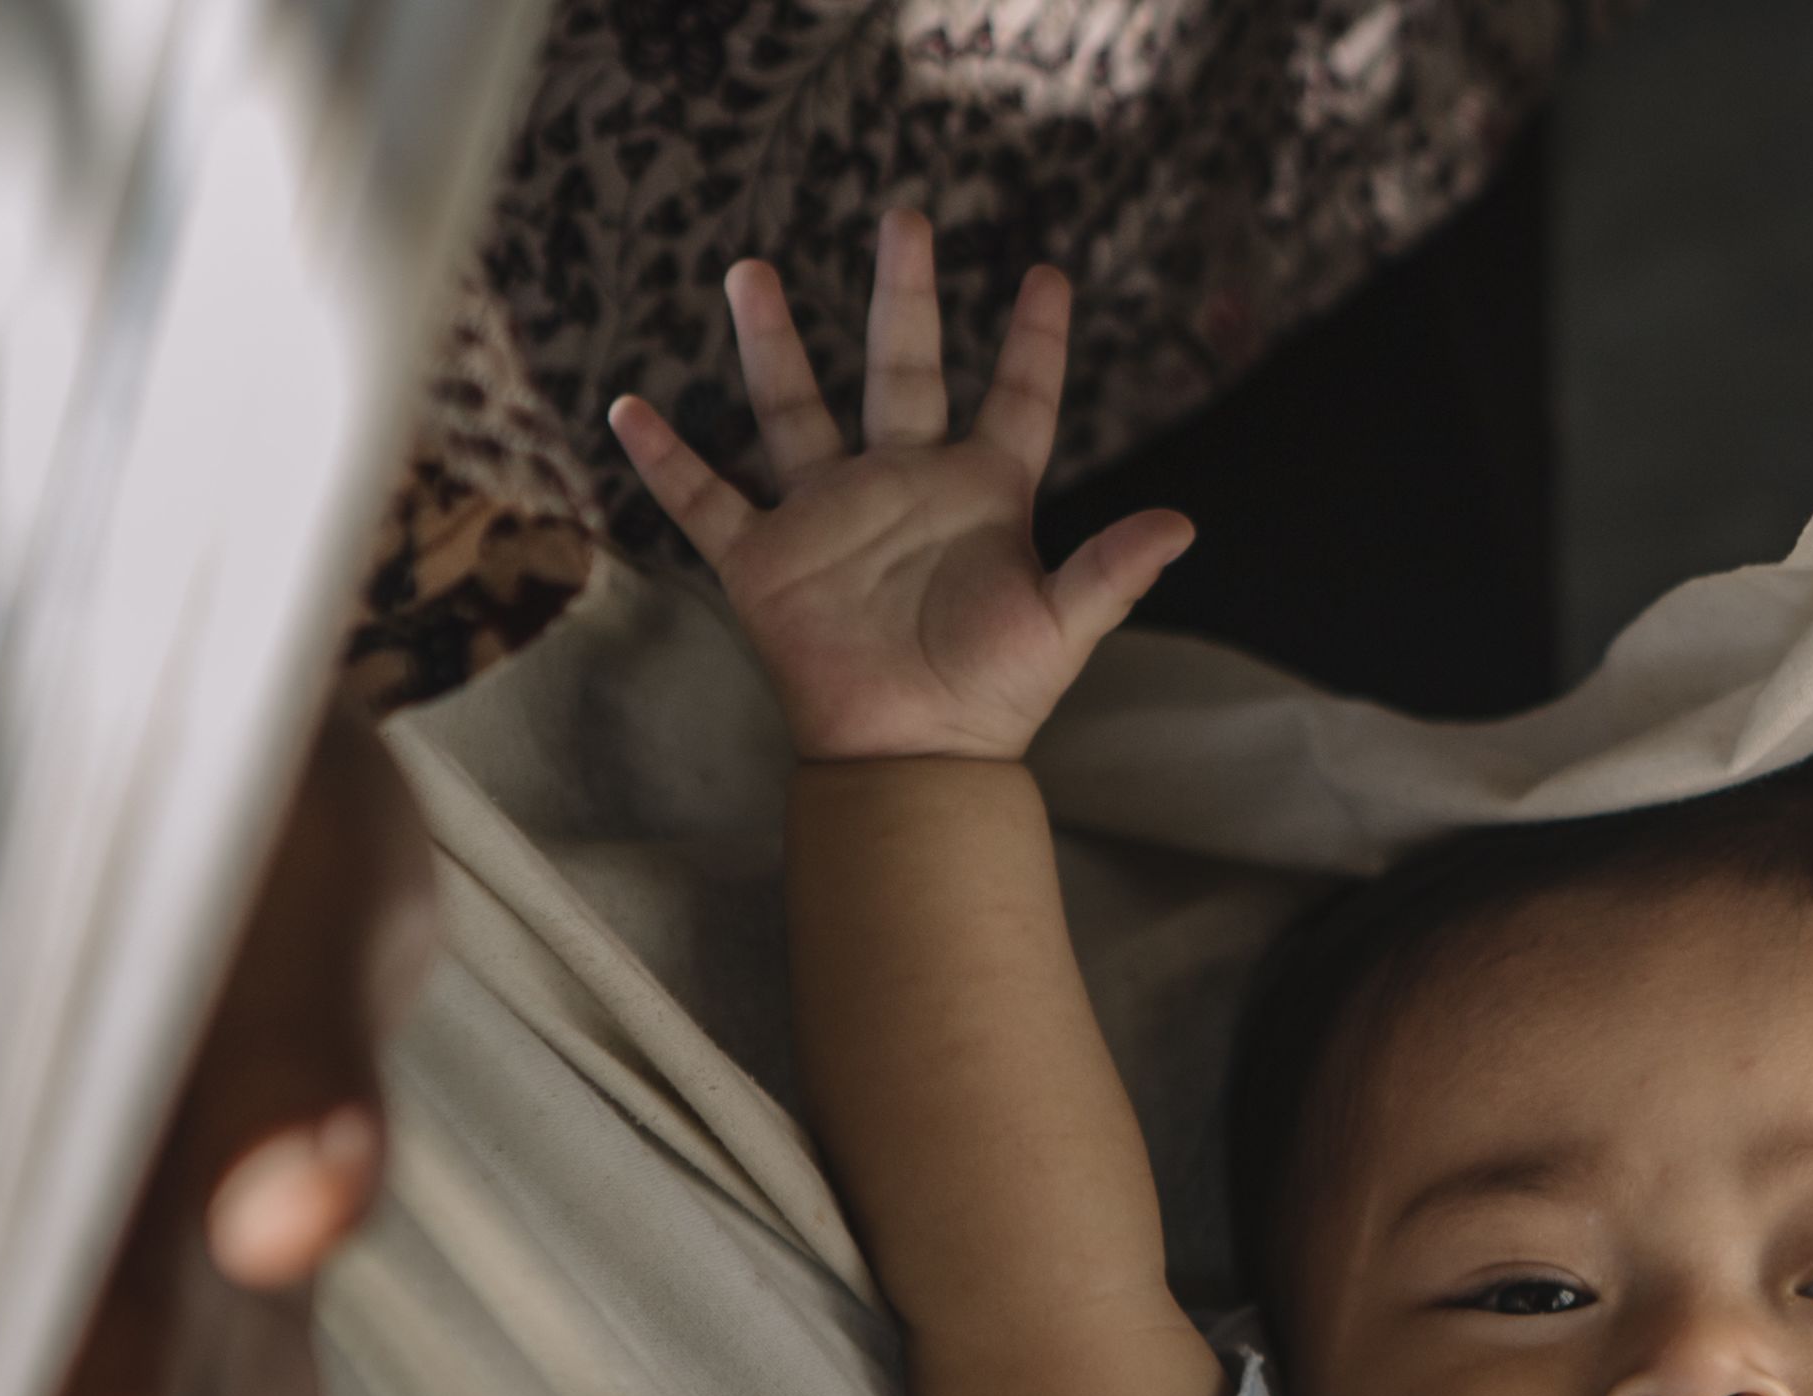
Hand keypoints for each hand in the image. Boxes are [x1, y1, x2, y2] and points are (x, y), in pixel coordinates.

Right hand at [608, 213, 1192, 763]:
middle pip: (901, 369)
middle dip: (903, 295)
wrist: (912, 760)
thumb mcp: (1061, 629)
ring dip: (773, 345)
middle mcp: (903, 485)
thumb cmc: (993, 698)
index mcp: (982, 494)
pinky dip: (667, 459)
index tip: (1047, 276)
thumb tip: (1184, 524)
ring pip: (793, 409)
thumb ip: (1113, 572)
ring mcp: (829, 516)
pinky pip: (705, 499)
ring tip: (753, 271)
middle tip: (903, 218)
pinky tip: (628, 408)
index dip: (1035, 342)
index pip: (1018, 400)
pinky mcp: (766, 559)